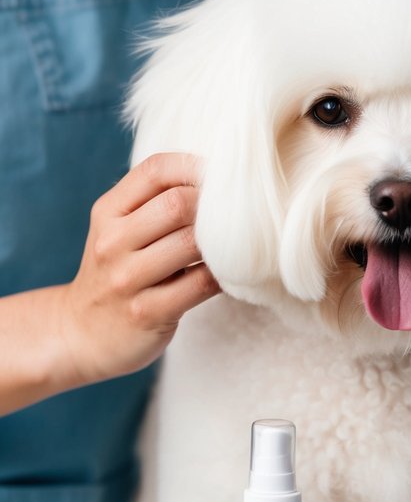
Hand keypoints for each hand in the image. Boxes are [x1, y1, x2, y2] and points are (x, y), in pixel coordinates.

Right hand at [56, 153, 219, 383]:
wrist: (81, 333)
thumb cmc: (117, 272)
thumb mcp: (118, 230)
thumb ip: (155, 201)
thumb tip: (217, 176)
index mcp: (108, 212)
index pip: (156, 170)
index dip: (196, 168)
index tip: (223, 179)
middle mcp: (112, 241)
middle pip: (178, 204)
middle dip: (215, 206)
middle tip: (238, 216)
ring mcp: (127, 279)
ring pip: (191, 243)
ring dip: (223, 242)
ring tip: (236, 245)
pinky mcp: (147, 313)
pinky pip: (200, 284)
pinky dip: (223, 276)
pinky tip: (228, 274)